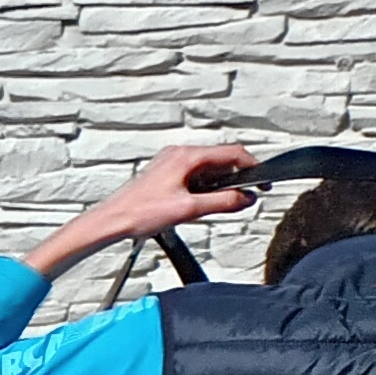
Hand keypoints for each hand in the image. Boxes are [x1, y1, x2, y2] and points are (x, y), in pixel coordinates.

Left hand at [27, 144, 257, 280]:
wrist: (111, 221)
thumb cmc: (139, 213)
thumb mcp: (189, 209)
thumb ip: (223, 203)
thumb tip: (247, 198)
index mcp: (187, 156)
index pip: (232, 152)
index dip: (253, 167)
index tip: (264, 181)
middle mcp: (179, 155)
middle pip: (221, 159)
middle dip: (237, 177)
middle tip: (246, 196)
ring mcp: (171, 163)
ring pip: (208, 168)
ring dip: (220, 184)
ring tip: (220, 204)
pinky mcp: (165, 175)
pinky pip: (195, 175)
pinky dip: (205, 187)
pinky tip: (201, 203)